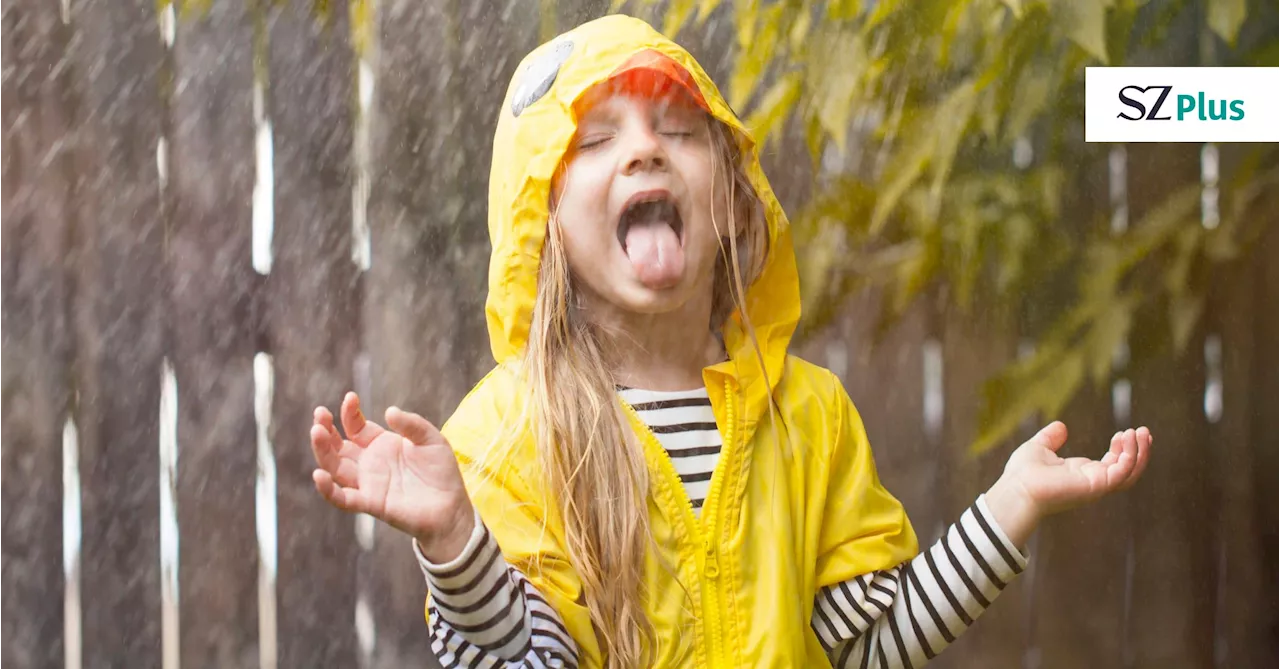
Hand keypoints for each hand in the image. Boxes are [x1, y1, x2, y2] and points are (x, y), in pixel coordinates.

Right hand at [310, 392, 474, 562]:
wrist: (452, 506)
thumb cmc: (441, 472)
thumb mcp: (431, 439)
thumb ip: (412, 424)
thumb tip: (389, 411)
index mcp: (379, 444)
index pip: (355, 426)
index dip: (349, 412)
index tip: (350, 397)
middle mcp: (368, 463)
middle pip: (337, 446)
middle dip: (325, 429)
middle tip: (319, 414)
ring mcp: (367, 483)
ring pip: (335, 467)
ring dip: (322, 451)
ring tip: (316, 432)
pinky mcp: (371, 503)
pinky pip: (343, 498)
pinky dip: (328, 490)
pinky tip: (319, 475)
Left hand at [985, 422, 1152, 547]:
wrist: (1017, 487)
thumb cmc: (1023, 473)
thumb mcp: (1039, 448)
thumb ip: (1051, 438)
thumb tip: (1061, 427)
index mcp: (1082, 474)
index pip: (1113, 464)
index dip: (1122, 449)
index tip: (1123, 432)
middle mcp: (1093, 481)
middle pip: (1128, 470)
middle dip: (1139, 451)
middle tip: (1144, 431)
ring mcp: (1096, 485)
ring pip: (1130, 473)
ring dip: (1140, 452)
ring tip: (1142, 432)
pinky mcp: (1097, 485)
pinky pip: (1122, 472)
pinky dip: (1130, 456)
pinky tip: (1128, 439)